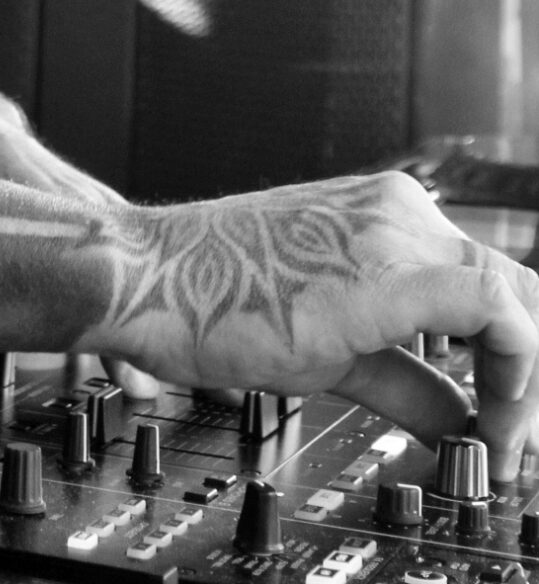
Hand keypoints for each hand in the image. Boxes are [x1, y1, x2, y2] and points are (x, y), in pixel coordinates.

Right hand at [81, 170, 538, 478]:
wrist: (152, 278)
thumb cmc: (216, 298)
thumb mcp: (334, 346)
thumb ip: (409, 380)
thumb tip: (461, 423)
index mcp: (387, 216)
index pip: (494, 283)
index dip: (525, 359)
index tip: (513, 418)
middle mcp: (400, 212)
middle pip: (520, 290)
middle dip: (533, 375)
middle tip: (515, 439)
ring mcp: (395, 233)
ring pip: (517, 301)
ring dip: (526, 384)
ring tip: (502, 442)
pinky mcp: (387, 273)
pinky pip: (495, 313)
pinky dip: (518, 375)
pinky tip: (493, 424)